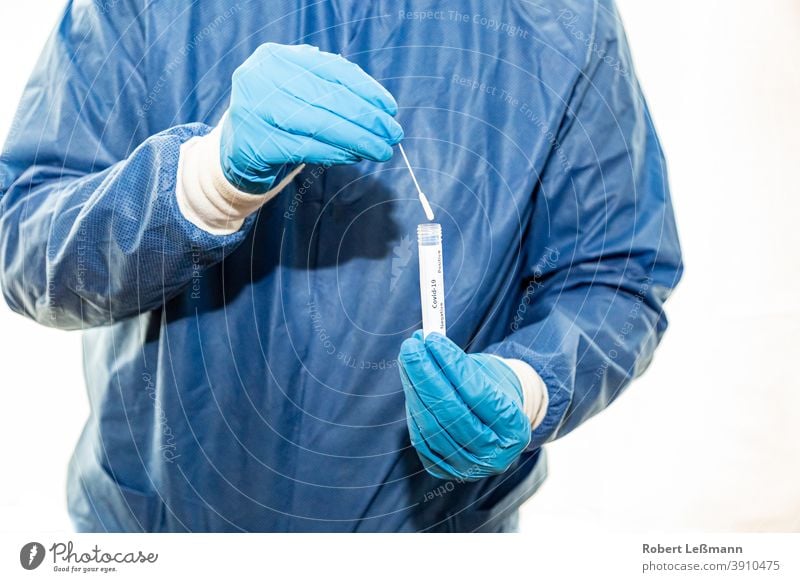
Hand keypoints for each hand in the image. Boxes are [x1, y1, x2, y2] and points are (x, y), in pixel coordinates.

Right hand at [221, 43, 403, 192]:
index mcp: (276, 56)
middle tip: (393, 133)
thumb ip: (332, 87)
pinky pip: (306, 148)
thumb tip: (381, 107)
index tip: (391, 109)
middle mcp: (261, 77)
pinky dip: (335, 153)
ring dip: (357, 139)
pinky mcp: (255, 142)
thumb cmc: (279, 114)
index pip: (331, 71)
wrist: (237, 146)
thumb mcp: (300, 89)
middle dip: (367, 118)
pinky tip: (354, 156)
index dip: (366, 90)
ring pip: (319, 124)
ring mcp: (254, 110)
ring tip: (380, 149)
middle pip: (328, 98)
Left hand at [398, 332, 531, 480]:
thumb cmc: (495, 391)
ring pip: (431, 426)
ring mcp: (467, 467)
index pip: (479, 395)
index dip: (453, 366)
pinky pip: (420, 435)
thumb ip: (463, 364)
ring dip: (414, 387)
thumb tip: (428, 342)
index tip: (434, 340)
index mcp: (515, 430)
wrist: (498, 426)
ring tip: (409, 356)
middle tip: (412, 346)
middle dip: (426, 375)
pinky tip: (410, 380)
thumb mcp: (492, 376)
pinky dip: (413, 405)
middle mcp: (493, 455)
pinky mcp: (443, 468)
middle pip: (452, 413)